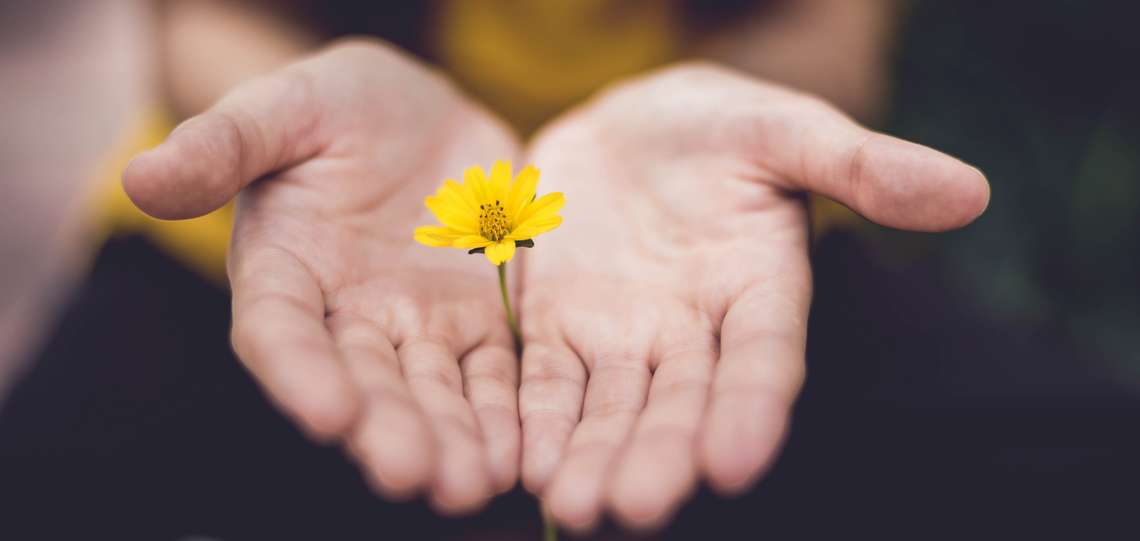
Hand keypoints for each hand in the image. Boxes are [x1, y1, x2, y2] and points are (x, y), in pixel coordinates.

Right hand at [123, 40, 521, 512]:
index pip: (281, 332)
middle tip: (412, 474)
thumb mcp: (286, 107)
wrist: (421, 113)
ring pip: (433, 391)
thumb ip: (224, 143)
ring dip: (451, 440)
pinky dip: (504, 414)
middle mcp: (347, 315)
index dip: (300, 373)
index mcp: (285, 270)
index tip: (329, 413)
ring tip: (470, 484)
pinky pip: (493, 373)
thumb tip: (140, 177)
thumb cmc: (338, 106)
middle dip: (387, 429)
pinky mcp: (478, 321)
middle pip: (364, 381)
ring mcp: (417, 324)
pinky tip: (519, 455)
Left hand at [517, 63, 988, 530]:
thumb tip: (969, 190)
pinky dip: (537, 420)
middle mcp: (695, 331)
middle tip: (636, 506)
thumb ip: (861, 164)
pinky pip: (546, 381)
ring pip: (611, 407)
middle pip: (680, 403)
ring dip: (593, 456)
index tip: (735, 464)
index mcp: (760, 290)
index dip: (751, 409)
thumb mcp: (785, 130)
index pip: (763, 360)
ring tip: (574, 504)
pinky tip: (526, 463)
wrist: (628, 126)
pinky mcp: (559, 327)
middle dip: (660, 455)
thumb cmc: (720, 127)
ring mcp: (624, 336)